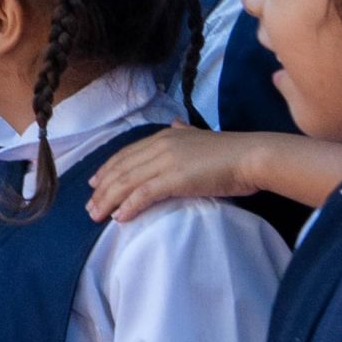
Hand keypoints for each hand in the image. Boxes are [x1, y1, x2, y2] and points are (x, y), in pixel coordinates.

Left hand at [85, 123, 258, 222]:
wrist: (252, 156)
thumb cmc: (232, 152)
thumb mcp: (201, 136)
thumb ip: (185, 132)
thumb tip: (176, 124)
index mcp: (164, 135)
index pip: (126, 154)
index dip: (108, 169)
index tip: (94, 184)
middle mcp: (159, 145)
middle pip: (121, 169)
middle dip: (102, 189)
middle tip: (89, 207)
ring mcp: (166, 161)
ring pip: (127, 182)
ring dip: (108, 201)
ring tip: (97, 216)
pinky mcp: (175, 178)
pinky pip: (144, 194)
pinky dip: (128, 206)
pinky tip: (119, 217)